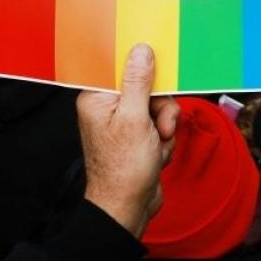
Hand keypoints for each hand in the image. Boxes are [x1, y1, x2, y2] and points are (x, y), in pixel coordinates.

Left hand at [77, 44, 179, 238]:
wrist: (128, 209)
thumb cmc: (124, 170)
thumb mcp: (135, 119)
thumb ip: (139, 83)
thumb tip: (140, 51)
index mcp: (96, 99)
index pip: (122, 69)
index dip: (144, 73)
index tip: (158, 79)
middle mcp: (107, 108)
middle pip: (146, 88)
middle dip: (160, 109)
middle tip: (160, 126)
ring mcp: (123, 123)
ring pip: (158, 107)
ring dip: (164, 127)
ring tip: (157, 146)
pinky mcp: (137, 137)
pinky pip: (159, 124)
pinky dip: (163, 140)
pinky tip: (157, 155)